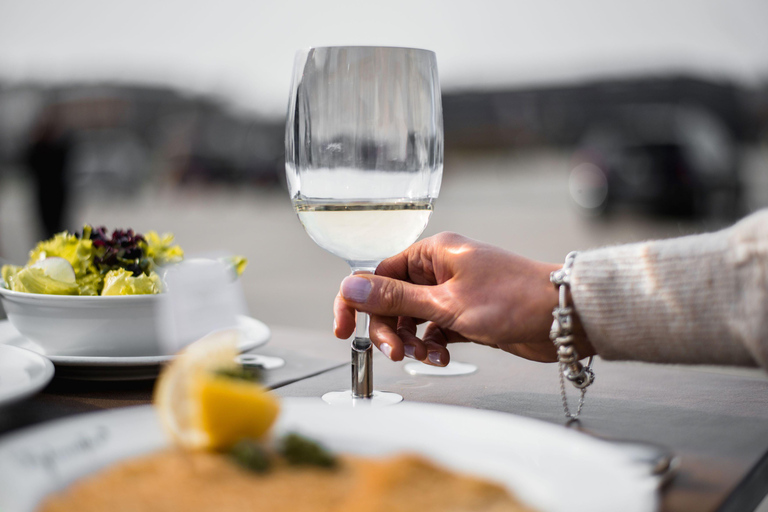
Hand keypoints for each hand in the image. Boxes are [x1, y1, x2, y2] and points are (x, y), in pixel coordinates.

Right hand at [333, 232, 593, 365]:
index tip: (343, 331)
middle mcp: (439, 269)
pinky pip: (434, 329)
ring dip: (413, 340)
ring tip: (431, 356)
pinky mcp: (466, 314)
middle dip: (390, 329)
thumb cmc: (513, 299)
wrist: (564, 317)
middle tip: (398, 354)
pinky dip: (433, 344)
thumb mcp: (446, 303)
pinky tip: (444, 355)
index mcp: (432, 253)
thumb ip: (396, 298)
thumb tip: (351, 286)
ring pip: (412, 318)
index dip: (357, 302)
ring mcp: (453, 292)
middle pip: (392, 300)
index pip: (377, 274)